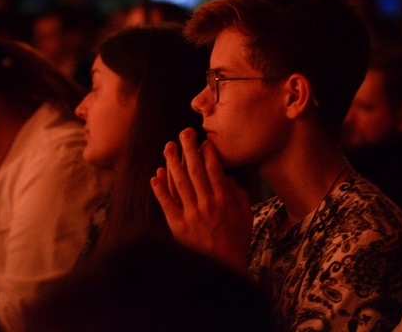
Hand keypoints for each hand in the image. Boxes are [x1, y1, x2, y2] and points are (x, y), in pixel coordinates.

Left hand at [150, 128, 252, 274]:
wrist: (222, 268)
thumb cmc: (236, 240)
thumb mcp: (246, 216)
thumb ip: (238, 194)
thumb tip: (226, 176)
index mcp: (224, 201)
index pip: (214, 170)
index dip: (208, 153)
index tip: (204, 141)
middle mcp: (207, 204)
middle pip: (195, 171)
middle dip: (189, 149)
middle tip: (183, 133)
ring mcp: (191, 215)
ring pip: (179, 183)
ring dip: (172, 163)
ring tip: (168, 147)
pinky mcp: (178, 226)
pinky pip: (167, 204)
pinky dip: (160, 190)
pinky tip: (154, 176)